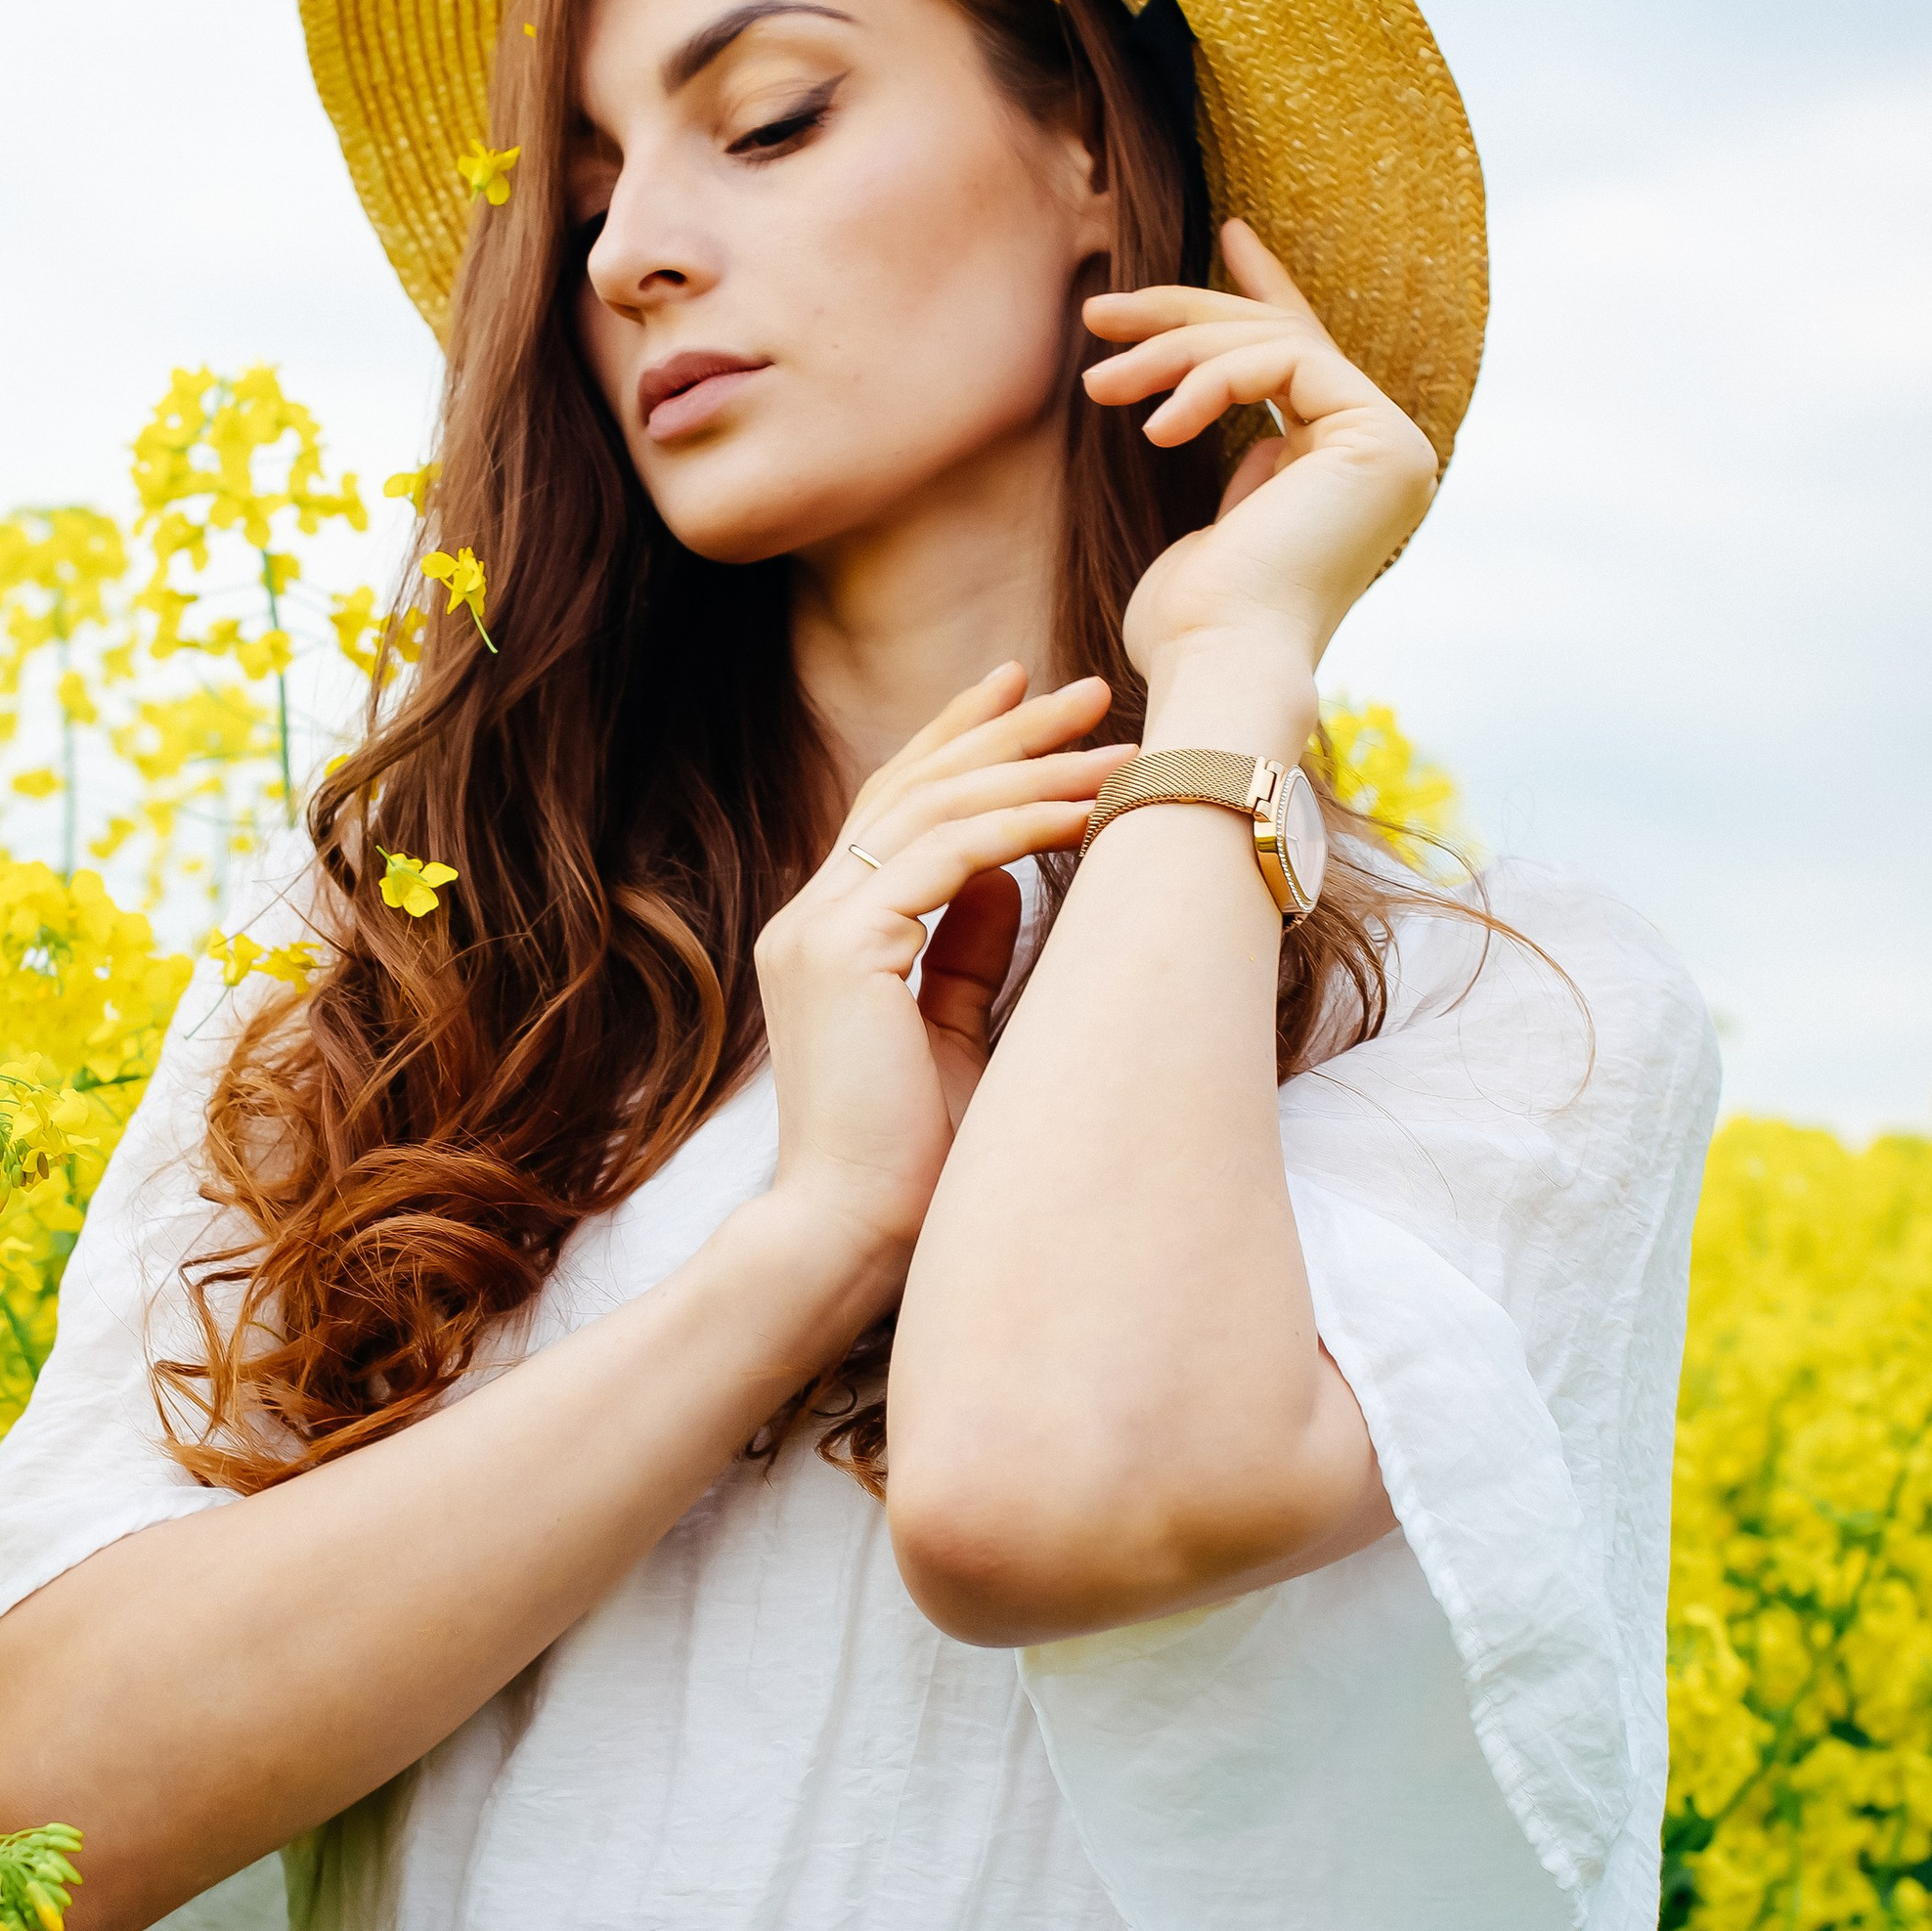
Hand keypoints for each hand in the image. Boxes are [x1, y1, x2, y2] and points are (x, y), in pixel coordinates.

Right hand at [752, 667, 1135, 1308]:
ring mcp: (818, 930)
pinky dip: (1022, 826)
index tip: (1026, 690)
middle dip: (1007, 729)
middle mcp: (811, 917)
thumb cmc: (908, 1166)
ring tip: (1120, 746)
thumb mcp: (947, 1035)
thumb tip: (1007, 876)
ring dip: (1034, 768)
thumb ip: (965, 952)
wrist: (848, 1243)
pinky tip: (1088, 809)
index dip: (961, 741)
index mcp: (830, 934)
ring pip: (933, 807)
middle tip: (1092, 687)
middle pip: (913, 784)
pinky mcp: (843, 954)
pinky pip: (946, 858)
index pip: (896, 806)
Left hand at [1083, 220, 1438, 695]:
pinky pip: (1281, 362)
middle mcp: (1385, 454)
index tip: (1228, 234)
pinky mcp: (1379, 438)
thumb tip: (1242, 428)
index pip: (1305, 358)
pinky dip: (1207, 382)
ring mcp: (1391, 445)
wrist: (1217, 667)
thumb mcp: (1211, 527)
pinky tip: (1156, 428)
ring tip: (1100, 388)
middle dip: (1181, 317)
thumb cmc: (1193, 626)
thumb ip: (1244, 467)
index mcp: (1349, 473)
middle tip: (1098, 314)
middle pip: (1279, 339)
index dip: (1264, 290)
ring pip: (1274, 342)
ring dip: (1173, 352)